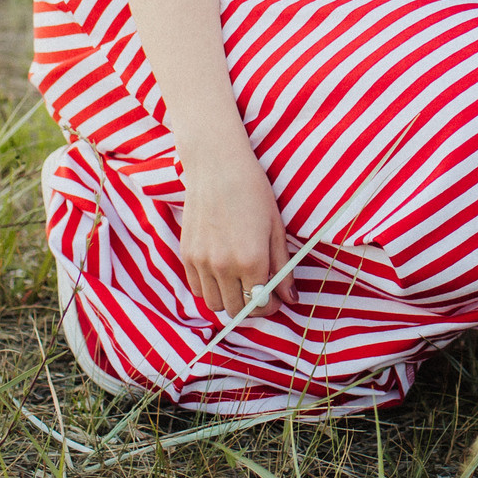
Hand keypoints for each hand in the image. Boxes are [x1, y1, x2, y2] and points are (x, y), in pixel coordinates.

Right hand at [177, 145, 294, 319]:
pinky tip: (222, 272)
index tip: (274, 298)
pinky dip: (210, 288)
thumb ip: (283, 268)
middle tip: (259, 291)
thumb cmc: (254, 193)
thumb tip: (291, 299)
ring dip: (229, 299)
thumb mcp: (276, 229)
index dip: (270, 306)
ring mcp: (202, 262)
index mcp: (251, 260)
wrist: (218, 167)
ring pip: (214, 304)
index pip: (260, 305)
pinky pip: (197, 288)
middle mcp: (224, 266)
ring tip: (240, 281)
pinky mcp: (186, 255)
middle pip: (236, 310)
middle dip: (251, 306)